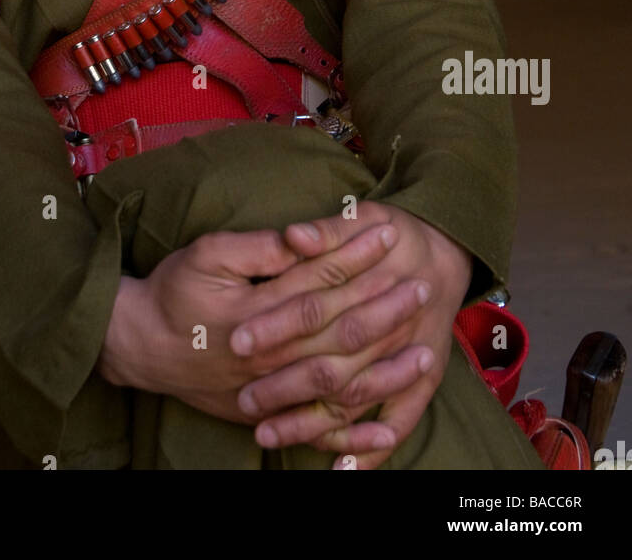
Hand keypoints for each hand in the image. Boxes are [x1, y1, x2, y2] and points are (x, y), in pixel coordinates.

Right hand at [96, 215, 406, 425]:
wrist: (141, 345)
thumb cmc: (174, 292)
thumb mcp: (206, 254)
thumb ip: (257, 249)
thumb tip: (301, 238)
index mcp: (256, 311)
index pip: (318, 279)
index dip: (356, 256)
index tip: (389, 234)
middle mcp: (269, 355)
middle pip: (338, 332)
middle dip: (385, 309)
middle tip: (423, 286)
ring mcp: (270, 390)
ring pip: (338, 384)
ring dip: (384, 370)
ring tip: (424, 352)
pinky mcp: (267, 413)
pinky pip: (316, 430)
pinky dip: (353, 435)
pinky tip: (387, 431)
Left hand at [231, 204, 472, 466]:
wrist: (446, 251)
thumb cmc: (392, 233)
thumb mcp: (360, 215)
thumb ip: (326, 229)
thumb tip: (293, 235)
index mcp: (370, 284)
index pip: (313, 310)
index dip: (274, 327)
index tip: (236, 342)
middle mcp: (391, 327)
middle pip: (330, 364)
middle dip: (284, 388)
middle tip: (243, 401)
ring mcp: (409, 357)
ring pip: (355, 399)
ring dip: (312, 423)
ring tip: (267, 435)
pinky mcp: (423, 378)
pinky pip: (400, 421)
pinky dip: (370, 448)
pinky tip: (340, 467)